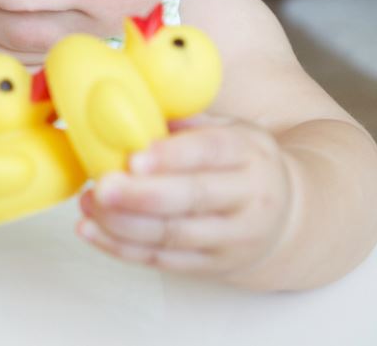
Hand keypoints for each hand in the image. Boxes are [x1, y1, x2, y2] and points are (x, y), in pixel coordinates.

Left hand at [76, 116, 293, 276]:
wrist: (287, 216)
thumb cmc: (240, 162)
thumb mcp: (229, 130)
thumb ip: (186, 122)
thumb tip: (131, 109)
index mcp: (249, 152)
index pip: (211, 151)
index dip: (172, 155)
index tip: (134, 157)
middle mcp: (248, 197)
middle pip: (193, 198)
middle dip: (141, 195)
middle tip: (102, 186)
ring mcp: (233, 238)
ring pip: (174, 236)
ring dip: (123, 224)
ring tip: (89, 203)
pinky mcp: (212, 266)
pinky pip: (163, 261)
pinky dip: (122, 248)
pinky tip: (92, 230)